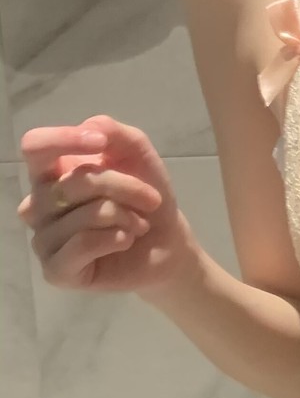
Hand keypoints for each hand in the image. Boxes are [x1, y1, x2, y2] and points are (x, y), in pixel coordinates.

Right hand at [18, 114, 200, 295]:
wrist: (166, 244)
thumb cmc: (145, 198)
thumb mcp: (138, 154)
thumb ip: (115, 132)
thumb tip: (88, 127)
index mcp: (50, 174)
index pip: (35, 146)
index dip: (64, 139)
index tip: (101, 142)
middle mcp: (38, 205)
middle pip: (73, 181)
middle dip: (124, 185)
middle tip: (151, 199)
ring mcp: (43, 239)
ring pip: (86, 214)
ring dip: (126, 215)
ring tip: (137, 225)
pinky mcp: (55, 270)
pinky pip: (84, 244)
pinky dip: (115, 238)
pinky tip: (125, 241)